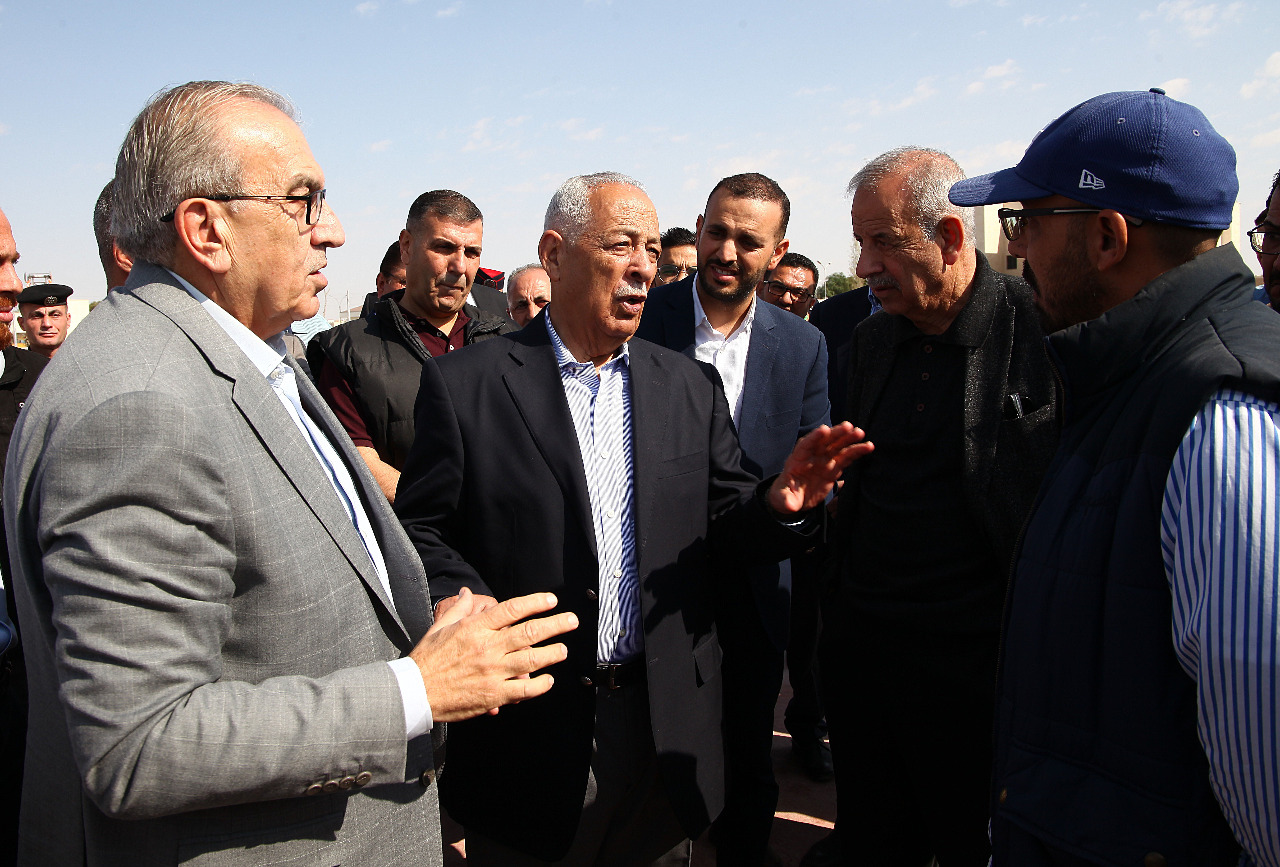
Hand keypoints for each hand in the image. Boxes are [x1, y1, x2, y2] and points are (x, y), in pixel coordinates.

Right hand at [411, 589, 577, 721]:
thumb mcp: (440, 626)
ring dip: (552, 654)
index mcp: (475, 628)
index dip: (535, 603)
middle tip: (571, 620)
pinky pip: (523, 690)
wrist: (415, 691)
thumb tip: (467, 592)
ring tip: (563, 650)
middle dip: (555, 625)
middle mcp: (488, 647)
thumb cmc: (427, 658)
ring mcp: (493, 672)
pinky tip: (548, 681)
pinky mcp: (493, 695)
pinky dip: (539, 686)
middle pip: (529, 633)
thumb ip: (459, 608)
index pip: (512, 610)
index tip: (551, 600)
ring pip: (531, 660)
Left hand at [767, 423, 872, 514]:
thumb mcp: (783, 498)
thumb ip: (786, 500)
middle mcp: (813, 455)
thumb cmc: (787, 495)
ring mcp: (825, 460)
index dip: (814, 437)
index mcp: (798, 459)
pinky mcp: (835, 468)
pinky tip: (868, 446)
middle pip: (825, 441)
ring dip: (849, 440)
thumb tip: (789, 505)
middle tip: (848, 427)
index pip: (806, 445)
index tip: (824, 430)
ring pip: (838, 447)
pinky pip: (847, 458)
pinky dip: (856, 452)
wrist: (796, 498)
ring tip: (861, 434)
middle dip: (836, 434)